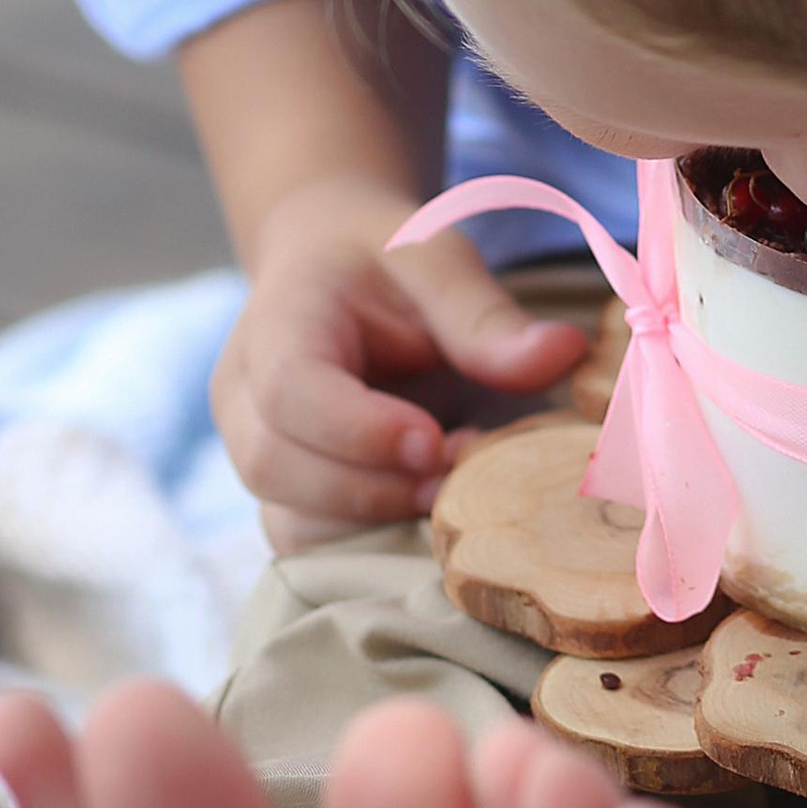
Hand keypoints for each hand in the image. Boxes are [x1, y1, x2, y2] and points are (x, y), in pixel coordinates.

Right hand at [212, 174, 590, 555]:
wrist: (327, 269)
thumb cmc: (383, 264)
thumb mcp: (439, 263)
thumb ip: (488, 317)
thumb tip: (564, 354)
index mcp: (276, 322)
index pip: (289, 389)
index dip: (359, 429)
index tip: (436, 440)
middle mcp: (243, 395)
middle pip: (274, 465)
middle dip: (373, 487)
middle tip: (459, 471)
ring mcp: (253, 450)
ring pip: (287, 518)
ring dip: (373, 522)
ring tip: (450, 490)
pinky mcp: (279, 494)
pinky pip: (306, 544)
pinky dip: (368, 542)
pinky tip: (427, 513)